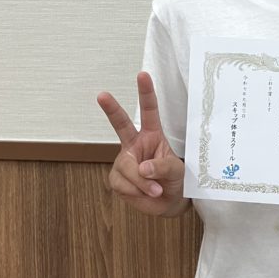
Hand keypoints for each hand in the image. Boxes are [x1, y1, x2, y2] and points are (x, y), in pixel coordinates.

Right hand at [96, 71, 186, 215]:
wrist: (169, 202)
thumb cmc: (176, 180)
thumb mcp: (176, 171)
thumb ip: (162, 166)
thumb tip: (142, 168)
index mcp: (153, 135)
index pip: (149, 111)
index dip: (145, 93)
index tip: (143, 75)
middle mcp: (136, 144)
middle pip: (120, 124)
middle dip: (111, 109)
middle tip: (102, 95)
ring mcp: (124, 161)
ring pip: (126, 167)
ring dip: (142, 182)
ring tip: (155, 189)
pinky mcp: (117, 178)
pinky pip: (122, 183)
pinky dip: (135, 191)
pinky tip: (143, 194)